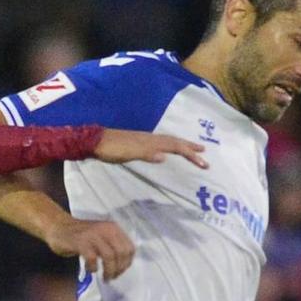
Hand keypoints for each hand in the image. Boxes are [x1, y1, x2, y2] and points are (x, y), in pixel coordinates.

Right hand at [45, 216, 135, 279]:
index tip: (120, 271)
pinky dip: (93, 267)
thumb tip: (122, 265)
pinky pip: (92, 258)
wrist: (58, 226)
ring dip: (109, 271)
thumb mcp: (101, 237)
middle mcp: (105, 229)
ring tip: (104, 278)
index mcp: (113, 228)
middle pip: (121, 253)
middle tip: (112, 277)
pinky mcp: (80, 242)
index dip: (127, 263)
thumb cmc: (81, 235)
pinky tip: (90, 269)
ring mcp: (93, 235)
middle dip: (119, 269)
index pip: (130, 248)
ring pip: (109, 256)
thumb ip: (112, 246)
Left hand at [93, 128, 208, 168]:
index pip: (175, 146)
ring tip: (192, 150)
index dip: (190, 153)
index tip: (204, 162)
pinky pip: (161, 143)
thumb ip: (146, 154)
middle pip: (175, 142)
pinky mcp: (139, 143)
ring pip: (169, 141)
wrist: (95, 141)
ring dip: (182, 146)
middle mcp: (150, 138)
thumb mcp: (128, 152)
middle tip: (205, 155)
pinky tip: (169, 150)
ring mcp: (145, 140)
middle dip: (190, 149)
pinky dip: (170, 147)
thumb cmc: (111, 148)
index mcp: (151, 141)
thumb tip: (165, 156)